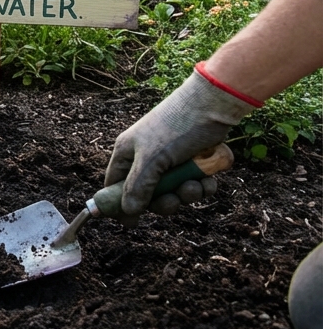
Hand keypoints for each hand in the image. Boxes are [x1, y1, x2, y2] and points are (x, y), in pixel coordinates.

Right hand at [105, 68, 253, 222]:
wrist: (214, 105)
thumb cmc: (177, 126)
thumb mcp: (152, 159)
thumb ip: (137, 187)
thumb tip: (128, 211)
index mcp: (128, 152)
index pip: (114, 185)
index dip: (120, 205)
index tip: (131, 224)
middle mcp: (146, 156)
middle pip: (147, 194)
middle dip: (163, 201)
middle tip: (174, 200)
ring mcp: (170, 159)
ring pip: (173, 191)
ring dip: (186, 194)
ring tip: (197, 184)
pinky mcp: (192, 160)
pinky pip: (192, 183)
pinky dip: (201, 186)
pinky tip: (209, 180)